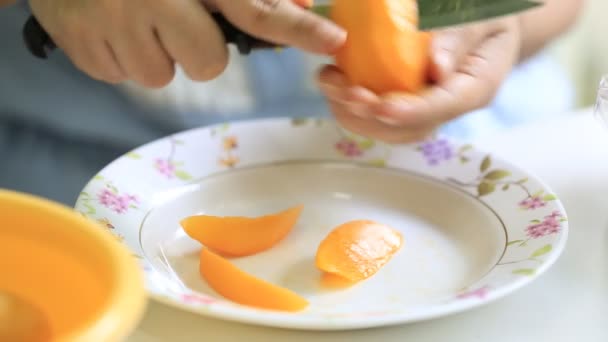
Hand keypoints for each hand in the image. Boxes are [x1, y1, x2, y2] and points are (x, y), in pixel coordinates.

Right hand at [29, 0, 345, 86]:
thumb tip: (292, 6)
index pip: (257, 9)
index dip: (298, 28)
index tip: (333, 42)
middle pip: (207, 65)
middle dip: (197, 53)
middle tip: (173, 23)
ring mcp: (115, 22)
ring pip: (160, 77)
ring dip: (153, 56)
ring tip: (132, 20)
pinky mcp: (82, 44)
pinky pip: (121, 77)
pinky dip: (120, 58)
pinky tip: (108, 27)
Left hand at [317, 17, 520, 143]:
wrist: (486, 22)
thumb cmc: (487, 14)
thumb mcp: (481, 16)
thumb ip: (460, 37)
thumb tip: (438, 70)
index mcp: (475, 87)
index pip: (443, 108)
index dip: (411, 112)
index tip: (382, 106)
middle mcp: (448, 107)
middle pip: (409, 129)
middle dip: (372, 116)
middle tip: (344, 90)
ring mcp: (425, 109)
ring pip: (388, 128)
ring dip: (353, 112)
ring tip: (330, 82)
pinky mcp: (405, 102)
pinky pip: (376, 114)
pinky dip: (349, 103)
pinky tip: (333, 80)